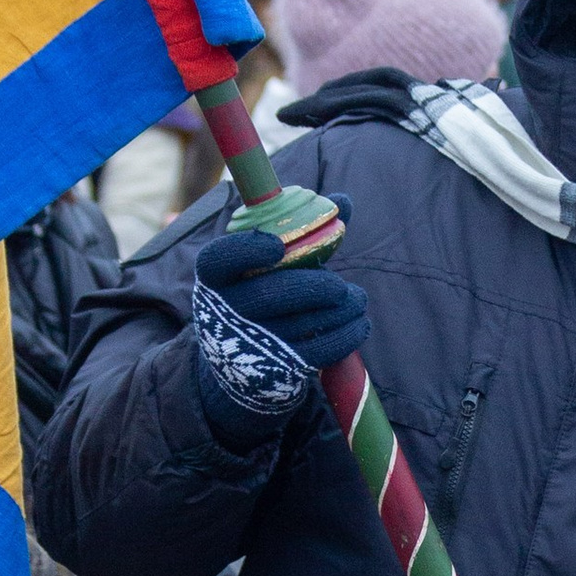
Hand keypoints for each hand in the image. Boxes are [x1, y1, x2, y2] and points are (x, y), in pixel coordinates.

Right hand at [193, 215, 370, 371]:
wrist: (242, 366)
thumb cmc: (261, 297)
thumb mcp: (269, 265)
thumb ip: (304, 231)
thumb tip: (344, 203)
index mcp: (216, 277)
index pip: (220, 258)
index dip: (248, 249)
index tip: (278, 244)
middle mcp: (224, 312)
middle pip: (270, 294)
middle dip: (315, 287)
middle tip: (339, 285)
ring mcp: (248, 346)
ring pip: (302, 323)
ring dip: (341, 309)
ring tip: (356, 299)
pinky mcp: (277, 372)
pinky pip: (319, 351)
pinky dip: (346, 334)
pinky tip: (359, 322)